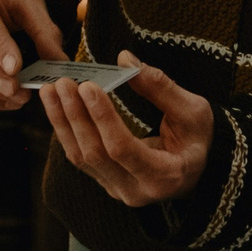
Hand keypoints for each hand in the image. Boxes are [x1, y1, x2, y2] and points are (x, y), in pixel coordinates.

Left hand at [40, 52, 210, 205]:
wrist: (200, 168)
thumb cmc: (199, 138)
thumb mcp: (192, 110)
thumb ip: (160, 87)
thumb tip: (124, 59)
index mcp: (164, 176)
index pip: (123, 149)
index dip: (103, 118)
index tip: (88, 86)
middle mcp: (137, 191)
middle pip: (95, 154)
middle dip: (76, 116)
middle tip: (63, 82)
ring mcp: (118, 190)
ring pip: (81, 157)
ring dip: (63, 122)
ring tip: (51, 90)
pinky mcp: (106, 182)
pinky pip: (80, 157)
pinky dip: (66, 130)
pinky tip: (57, 106)